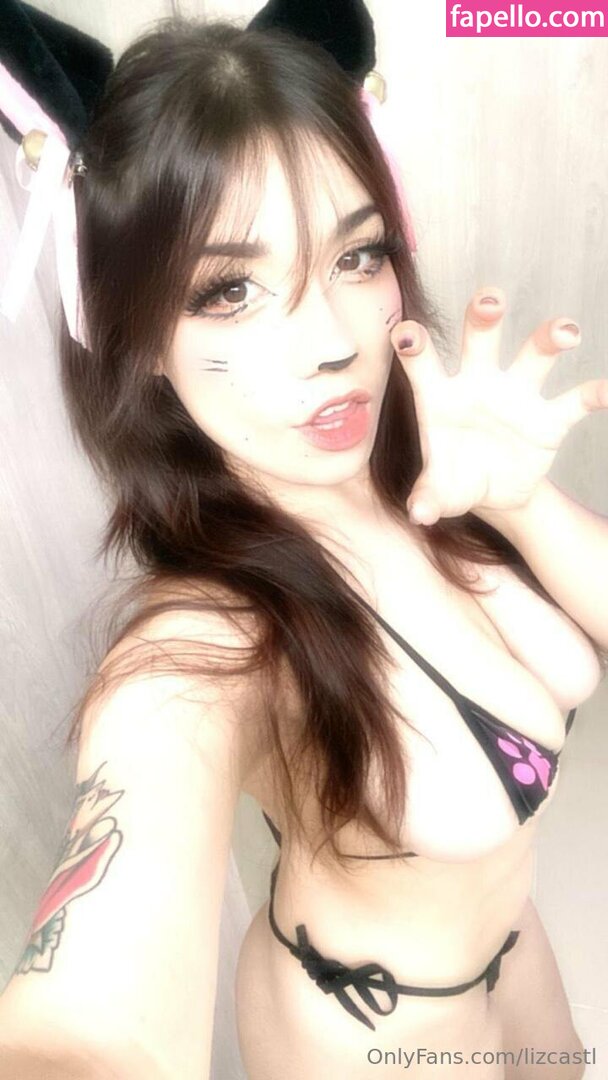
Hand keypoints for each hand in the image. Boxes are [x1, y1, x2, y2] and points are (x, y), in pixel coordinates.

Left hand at [390, 287, 607, 525]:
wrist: (494, 494)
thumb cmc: (455, 480)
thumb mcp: (439, 491)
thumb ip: (427, 496)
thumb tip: (420, 514)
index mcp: (439, 395)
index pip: (422, 361)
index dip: (412, 343)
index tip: (406, 333)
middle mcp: (478, 383)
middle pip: (480, 339)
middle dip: (485, 316)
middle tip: (491, 302)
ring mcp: (517, 395)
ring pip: (533, 355)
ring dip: (549, 338)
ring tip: (566, 332)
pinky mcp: (550, 418)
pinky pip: (573, 401)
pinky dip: (592, 394)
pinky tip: (604, 392)